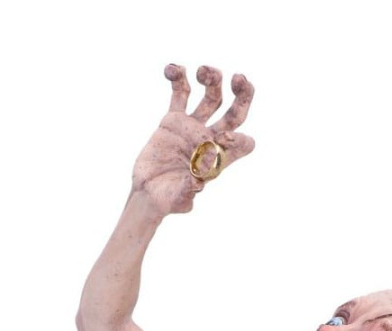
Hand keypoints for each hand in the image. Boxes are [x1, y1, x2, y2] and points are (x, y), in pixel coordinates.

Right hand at [132, 64, 254, 215]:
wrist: (148, 192)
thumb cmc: (167, 201)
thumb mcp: (178, 200)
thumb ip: (187, 192)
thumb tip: (196, 183)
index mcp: (219, 159)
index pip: (242, 143)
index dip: (239, 138)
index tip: (224, 137)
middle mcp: (211, 139)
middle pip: (236, 112)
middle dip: (243, 95)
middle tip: (240, 78)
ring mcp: (194, 126)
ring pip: (212, 96)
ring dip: (213, 79)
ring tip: (202, 71)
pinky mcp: (175, 119)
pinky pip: (181, 93)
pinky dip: (179, 78)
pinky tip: (171, 69)